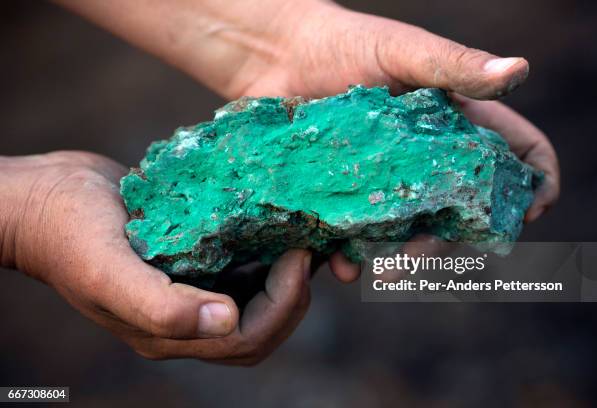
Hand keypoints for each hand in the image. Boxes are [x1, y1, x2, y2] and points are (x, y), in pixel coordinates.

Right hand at [1, 152, 311, 364]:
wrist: (45, 197)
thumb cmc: (69, 233)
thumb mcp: (108, 270)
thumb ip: (163, 306)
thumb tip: (228, 321)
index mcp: (168, 332)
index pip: (247, 338)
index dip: (283, 303)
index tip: (298, 254)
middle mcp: (184, 317)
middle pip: (261, 324)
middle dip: (293, 292)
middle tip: (306, 246)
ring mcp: (188, 287)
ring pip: (255, 295)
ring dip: (283, 272)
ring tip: (299, 234)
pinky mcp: (190, 259)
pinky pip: (239, 265)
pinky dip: (263, 250)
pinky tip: (272, 222)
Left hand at [232, 1, 558, 278]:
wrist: (275, 57)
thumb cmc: (344, 43)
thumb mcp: (402, 52)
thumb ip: (455, 66)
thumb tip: (519, 72)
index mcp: (455, 123)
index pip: (514, 153)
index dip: (535, 181)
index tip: (534, 210)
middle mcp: (427, 159)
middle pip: (460, 211)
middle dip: (449, 240)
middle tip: (419, 258)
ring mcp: (387, 181)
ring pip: (410, 233)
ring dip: (400, 258)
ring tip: (378, 270)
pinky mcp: (346, 195)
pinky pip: (357, 236)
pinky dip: (352, 255)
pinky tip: (340, 263)